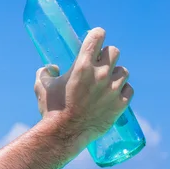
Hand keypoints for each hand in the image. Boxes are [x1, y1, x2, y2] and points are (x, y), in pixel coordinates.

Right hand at [34, 27, 132, 149]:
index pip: (97, 37)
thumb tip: (51, 68)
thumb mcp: (41, 86)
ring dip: (115, 73)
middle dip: (107, 55)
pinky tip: (114, 93)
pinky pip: (128, 90)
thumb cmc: (52, 109)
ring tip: (108, 80)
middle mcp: (100, 74)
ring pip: (124, 71)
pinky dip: (122, 90)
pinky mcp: (119, 104)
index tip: (96, 36)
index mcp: (82, 66)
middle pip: (114, 51)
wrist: (64, 134)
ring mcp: (112, 90)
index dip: (97, 34)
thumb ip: (45, 72)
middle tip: (100, 62)